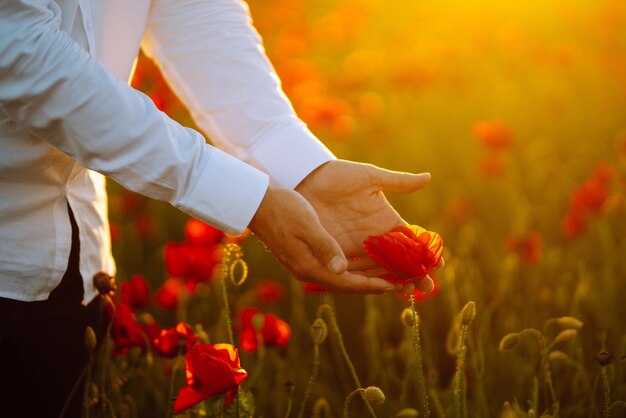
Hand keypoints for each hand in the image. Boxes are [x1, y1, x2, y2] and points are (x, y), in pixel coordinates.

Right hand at [249, 187, 398, 292]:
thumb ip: (325, 246)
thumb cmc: (283, 209)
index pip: (347, 282)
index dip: (372, 285)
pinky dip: (352, 268)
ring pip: (341, 277)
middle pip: (346, 284)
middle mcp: (308, 271)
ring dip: (364, 277)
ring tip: (387, 276)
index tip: (394, 286)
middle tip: (399, 286)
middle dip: (372, 285)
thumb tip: (342, 269)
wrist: (257, 203)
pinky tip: (364, 263)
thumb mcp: (307, 224)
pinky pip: (333, 268)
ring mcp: (305, 265)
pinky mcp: (304, 257)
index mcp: (309, 266)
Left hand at [295, 160, 439, 292]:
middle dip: (414, 274)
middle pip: (399, 261)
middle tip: (427, 287)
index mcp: (386, 220)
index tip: (439, 263)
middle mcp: (374, 238)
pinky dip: (368, 280)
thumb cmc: (337, 175)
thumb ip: (398, 181)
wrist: (305, 179)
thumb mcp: (369, 177)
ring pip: (380, 269)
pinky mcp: (336, 253)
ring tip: (408, 290)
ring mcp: (356, 248)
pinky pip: (354, 271)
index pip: (411, 241)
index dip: (425, 253)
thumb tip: (428, 177)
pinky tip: (381, 288)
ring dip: (394, 281)